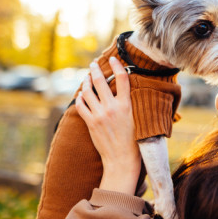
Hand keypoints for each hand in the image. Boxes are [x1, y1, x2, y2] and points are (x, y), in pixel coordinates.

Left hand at [75, 57, 140, 193]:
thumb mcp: (137, 119)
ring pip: (88, 91)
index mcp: (127, 105)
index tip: (113, 58)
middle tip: (93, 64)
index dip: (117, 65)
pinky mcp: (91, 123)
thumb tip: (130, 92)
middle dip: (95, 70)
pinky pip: (81, 105)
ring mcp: (100, 115)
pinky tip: (81, 95)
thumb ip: (131, 104)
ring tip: (86, 78)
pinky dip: (80, 98)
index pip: (122, 78)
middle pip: (100, 81)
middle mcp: (112, 107)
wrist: (122, 159)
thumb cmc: (134, 141)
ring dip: (85, 82)